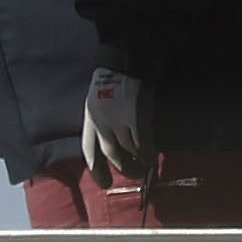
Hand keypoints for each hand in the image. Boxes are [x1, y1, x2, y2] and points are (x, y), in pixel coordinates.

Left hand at [78, 70, 155, 189]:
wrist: (127, 57)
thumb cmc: (115, 76)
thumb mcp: (99, 98)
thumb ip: (103, 118)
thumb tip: (116, 139)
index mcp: (90, 116)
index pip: (90, 149)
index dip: (96, 169)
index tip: (104, 183)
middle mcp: (101, 121)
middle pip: (110, 154)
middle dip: (121, 168)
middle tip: (132, 175)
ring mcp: (119, 120)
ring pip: (128, 151)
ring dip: (137, 162)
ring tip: (145, 168)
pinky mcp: (136, 117)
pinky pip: (142, 144)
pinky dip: (148, 154)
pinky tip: (152, 160)